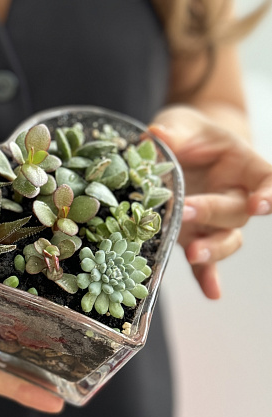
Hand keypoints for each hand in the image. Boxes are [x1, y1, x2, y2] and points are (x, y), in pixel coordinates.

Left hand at [149, 106, 271, 298]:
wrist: (182, 146)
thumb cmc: (189, 132)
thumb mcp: (180, 123)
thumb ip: (173, 131)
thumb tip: (156, 135)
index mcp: (242, 165)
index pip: (267, 178)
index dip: (270, 192)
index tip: (261, 203)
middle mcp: (235, 196)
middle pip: (236, 212)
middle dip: (212, 213)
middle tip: (186, 210)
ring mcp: (216, 221)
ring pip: (226, 240)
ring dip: (212, 249)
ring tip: (193, 254)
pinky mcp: (196, 236)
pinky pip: (207, 262)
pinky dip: (208, 278)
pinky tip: (211, 293)